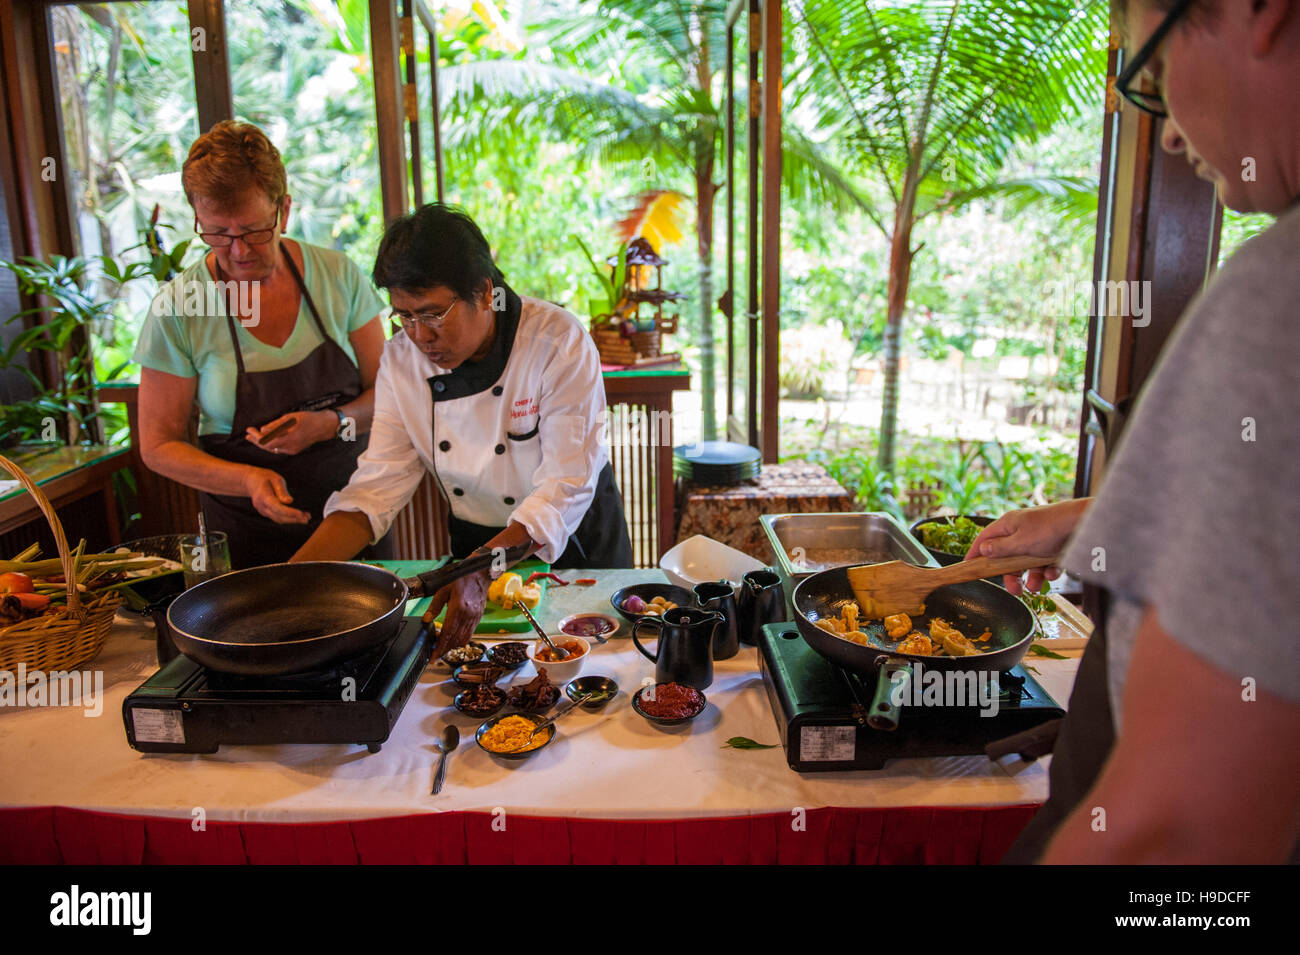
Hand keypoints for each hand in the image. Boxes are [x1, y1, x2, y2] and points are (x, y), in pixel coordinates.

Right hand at [243, 468, 310, 524]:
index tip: (301, 514)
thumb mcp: (275, 479)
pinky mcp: (266, 513)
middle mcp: (261, 506)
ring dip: (293, 520)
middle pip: (279, 516)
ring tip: (307, 517)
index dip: (289, 512)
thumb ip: (282, 491)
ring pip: (279, 519)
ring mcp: (263, 511)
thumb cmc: (266, 478)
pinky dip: (289, 519)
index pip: (276, 507)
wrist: (252, 481)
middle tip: (308, 517)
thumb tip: (289, 501)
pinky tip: (300, 517)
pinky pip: (278, 518)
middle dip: (294, 518)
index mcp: (263, 496)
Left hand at [245, 411, 334, 455]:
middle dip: (256, 441)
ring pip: (272, 449)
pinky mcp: (294, 450)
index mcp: (288, 438)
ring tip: (253, 437)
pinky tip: (266, 439)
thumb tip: (262, 430)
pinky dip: (271, 444)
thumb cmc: (308, 419)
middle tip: (248, 434)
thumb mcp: (290, 418)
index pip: (266, 442)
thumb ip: (275, 425)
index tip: (249, 430)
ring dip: (262, 443)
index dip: (256, 437)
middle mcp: (290, 447)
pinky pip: (279, 449)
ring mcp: (292, 450)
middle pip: (268, 448)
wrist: (323, 426)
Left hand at [424, 570, 489, 658]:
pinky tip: (454, 640)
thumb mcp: (443, 589)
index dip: (440, 647)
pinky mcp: (479, 618)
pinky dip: (461, 640)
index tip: (434, 656)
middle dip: (445, 650)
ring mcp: (475, 617)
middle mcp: (468, 615)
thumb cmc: (462, 579)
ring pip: (463, 639)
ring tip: (442, 648)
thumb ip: (434, 606)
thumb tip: (426, 619)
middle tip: (435, 656)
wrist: (480, 574)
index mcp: (458, 607)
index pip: (448, 633)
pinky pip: (470, 634)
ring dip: (453, 646)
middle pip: (455, 640)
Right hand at [964, 498, 1089, 595]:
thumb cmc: (1050, 529)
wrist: (1084, 524)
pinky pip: (1045, 562)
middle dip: (1011, 575)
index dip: (975, 552)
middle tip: (1014, 591)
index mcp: (1009, 525)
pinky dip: (1048, 570)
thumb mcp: (1020, 542)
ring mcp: (1038, 538)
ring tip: (1036, 587)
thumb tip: (983, 549)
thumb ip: (1000, 548)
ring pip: (1028, 562)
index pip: (985, 539)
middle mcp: (1022, 530)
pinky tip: (1054, 573)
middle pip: (1008, 556)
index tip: (968, 566)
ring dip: (1032, 577)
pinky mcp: (1054, 545)